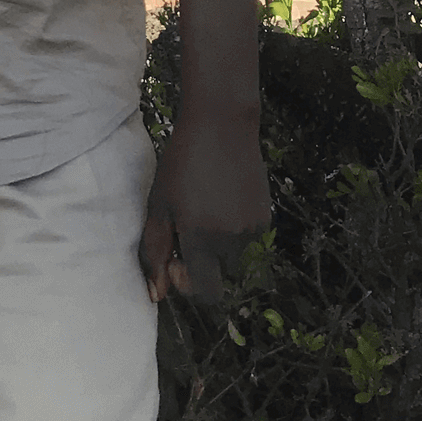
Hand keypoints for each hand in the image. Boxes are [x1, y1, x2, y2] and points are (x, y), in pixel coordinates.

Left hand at [139, 106, 268, 304]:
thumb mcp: (159, 205)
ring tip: (204, 204)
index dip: (189, 285)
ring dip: (218, 242)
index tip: (176, 259)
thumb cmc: (181, 164)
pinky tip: (222, 197)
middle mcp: (232, 240)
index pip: (207, 293)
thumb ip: (156, 252)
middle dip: (203, 258)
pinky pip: (247, 236)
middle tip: (187, 224)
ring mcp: (253, 229)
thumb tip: (157, 294)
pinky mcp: (265, 216)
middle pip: (218, 272)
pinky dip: (234, 227)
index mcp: (202, 239)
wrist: (221, 126)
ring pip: (233, 254)